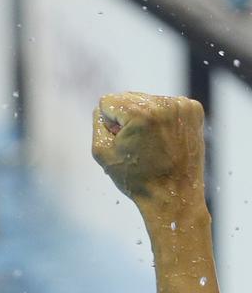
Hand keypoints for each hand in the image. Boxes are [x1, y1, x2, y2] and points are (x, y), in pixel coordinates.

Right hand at [92, 92, 204, 208]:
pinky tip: (164, 139)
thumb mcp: (102, 154)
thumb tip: (103, 108)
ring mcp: (181, 105)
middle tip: (137, 146)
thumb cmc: (137, 179)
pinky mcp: (193, 109)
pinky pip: (167, 105)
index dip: (108, 123)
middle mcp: (163, 103)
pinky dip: (162, 119)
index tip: (120, 142)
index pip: (108, 101)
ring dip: (144, 118)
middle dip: (126, 118)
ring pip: (148, 100)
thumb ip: (98, 124)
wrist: (174, 195)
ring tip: (151, 144)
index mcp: (139, 114)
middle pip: (129, 97)